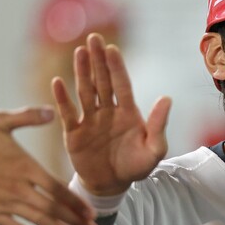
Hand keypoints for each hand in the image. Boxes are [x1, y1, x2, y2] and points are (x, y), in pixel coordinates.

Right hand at [0, 107, 100, 224]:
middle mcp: (19, 187)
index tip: (92, 214)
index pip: (58, 189)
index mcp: (26, 167)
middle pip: (54, 209)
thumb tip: (52, 111)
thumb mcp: (1, 119)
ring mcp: (4, 202)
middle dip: (77, 223)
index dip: (76, 203)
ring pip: (39, 221)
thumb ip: (28, 116)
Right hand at [54, 32, 170, 195]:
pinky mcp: (74, 133)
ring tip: (78, 51)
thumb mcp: (154, 150)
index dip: (117, 67)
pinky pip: (68, 113)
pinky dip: (62, 98)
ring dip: (81, 72)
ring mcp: (90, 120)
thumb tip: (167, 98)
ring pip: (85, 91)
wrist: (112, 186)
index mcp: (127, 112)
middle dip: (98, 60)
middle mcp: (107, 111)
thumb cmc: (136, 167)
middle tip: (93, 38)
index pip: (122, 85)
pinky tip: (57, 82)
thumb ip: (159, 125)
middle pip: (102, 81)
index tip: (112, 49)